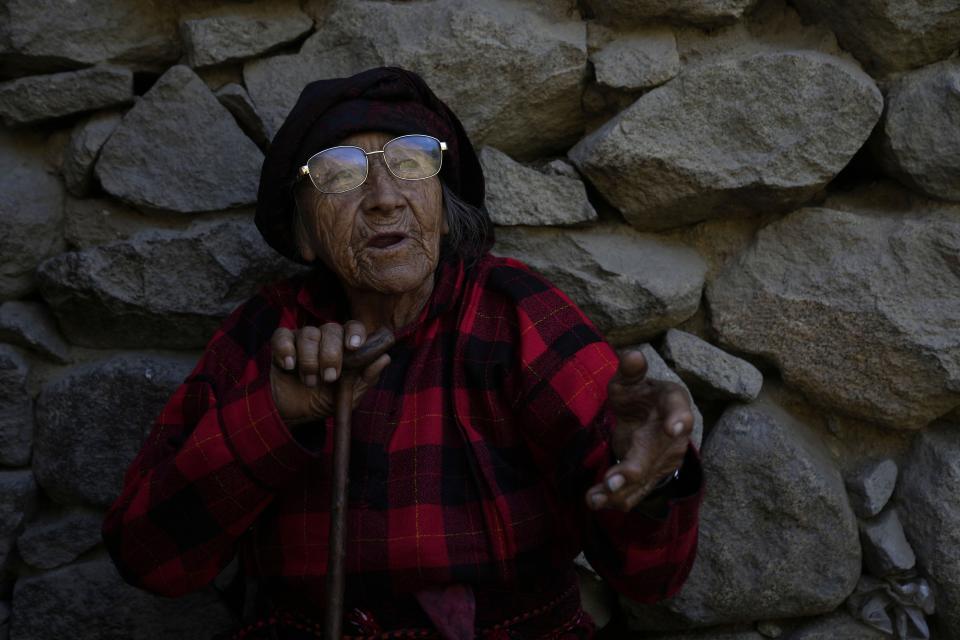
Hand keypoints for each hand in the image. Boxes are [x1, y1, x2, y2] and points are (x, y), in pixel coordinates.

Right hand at [269, 322, 391, 425]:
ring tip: (309, 381)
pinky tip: (290, 366)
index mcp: (344, 345)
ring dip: (310, 359)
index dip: (355, 332)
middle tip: (329, 378)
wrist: (293, 415)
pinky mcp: (281, 345)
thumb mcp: (349, 396)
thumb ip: (366, 378)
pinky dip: (286, 350)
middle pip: (331, 329)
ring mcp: (302, 339)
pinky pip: (282, 336)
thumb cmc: (324, 401)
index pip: (353, 327)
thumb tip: (385, 358)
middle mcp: (325, 338)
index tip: (354, 346)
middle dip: (331, 354)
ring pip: (308, 334)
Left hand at [585, 349, 692, 511]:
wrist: (650, 421)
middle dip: (635, 469)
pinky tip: (594, 502)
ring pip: (642, 480)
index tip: (676, 427)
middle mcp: (673, 440)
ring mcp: (662, 462)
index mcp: (674, 406)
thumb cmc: (641, 396)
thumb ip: (631, 371)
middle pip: (656, 456)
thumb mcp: (633, 381)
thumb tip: (632, 355)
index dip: (679, 419)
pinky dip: (614, 500)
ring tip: (595, 498)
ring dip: (619, 491)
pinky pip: (634, 493)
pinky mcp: (649, 479)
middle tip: (613, 482)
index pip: (679, 411)